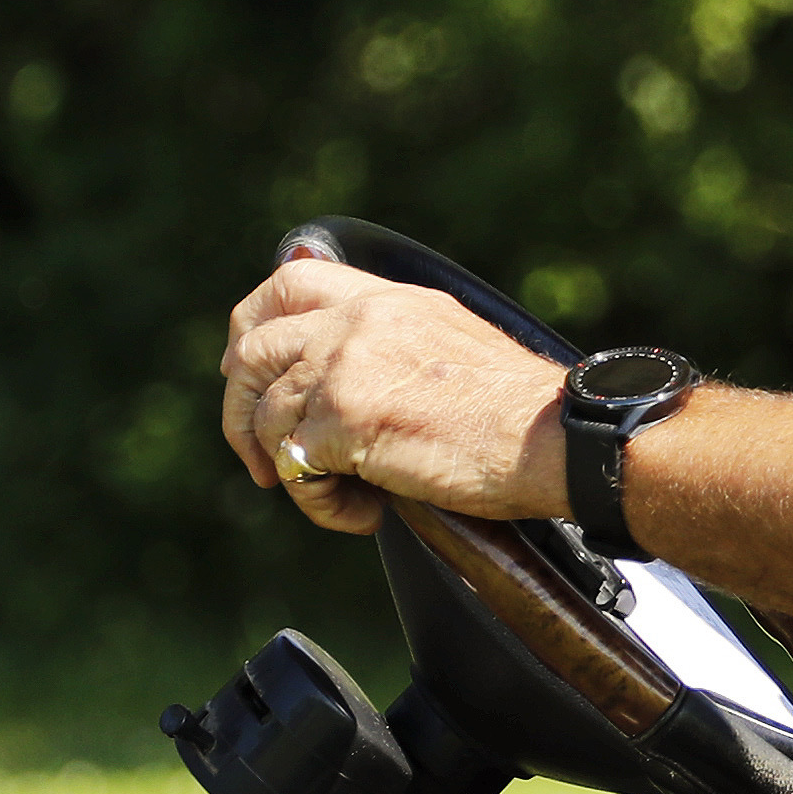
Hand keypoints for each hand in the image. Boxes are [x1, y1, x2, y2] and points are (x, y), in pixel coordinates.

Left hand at [218, 253, 573, 536]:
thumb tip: (343, 378)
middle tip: (262, 456)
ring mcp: (346, 366)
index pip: (289, 281)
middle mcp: (359, 322)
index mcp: (387, 300)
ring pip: (266, 416)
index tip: (251, 372)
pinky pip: (292, 467)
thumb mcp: (448, 341)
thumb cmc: (515, 412)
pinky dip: (317, 502)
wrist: (550, 437)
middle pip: (253, 348)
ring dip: (288, 469)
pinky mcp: (345, 420)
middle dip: (242, 409)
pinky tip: (363, 513)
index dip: (254, 326)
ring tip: (341, 496)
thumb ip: (391, 340)